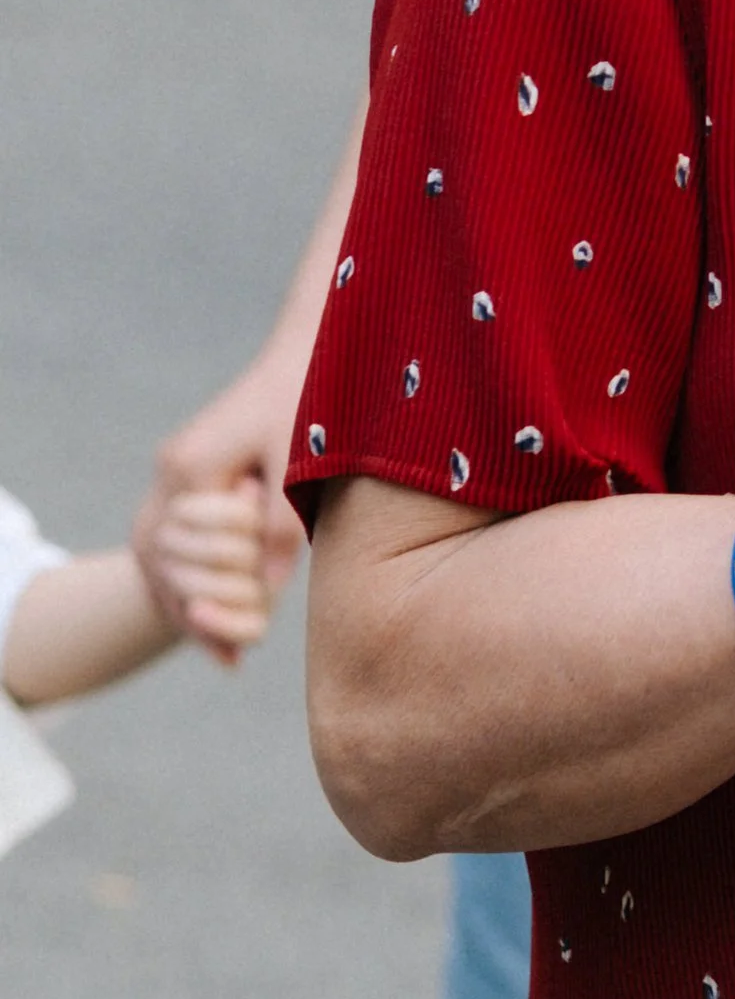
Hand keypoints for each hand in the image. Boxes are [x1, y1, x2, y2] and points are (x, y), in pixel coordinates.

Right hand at [141, 338, 310, 662]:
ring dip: (190, 604)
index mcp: (189, 467)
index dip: (223, 597)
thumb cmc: (311, 401)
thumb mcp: (299, 469)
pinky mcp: (189, 480)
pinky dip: (189, 586)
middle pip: (163, 565)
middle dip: (202, 606)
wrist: (314, 347)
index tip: (254, 633)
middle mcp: (170, 472)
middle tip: (239, 648)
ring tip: (226, 652)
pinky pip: (170, 547)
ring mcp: (173, 476)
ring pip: (156, 560)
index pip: (190, 557)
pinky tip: (221, 628)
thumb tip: (266, 596)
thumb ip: (280, 531)